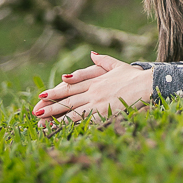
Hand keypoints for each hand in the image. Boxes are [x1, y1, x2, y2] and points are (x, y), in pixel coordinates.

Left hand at [32, 51, 153, 125]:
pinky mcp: (104, 113)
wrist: (147, 85)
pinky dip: (71, 124)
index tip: (43, 95)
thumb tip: (91, 54)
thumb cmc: (134, 76)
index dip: (56, 91)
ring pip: (72, 111)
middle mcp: (93, 91)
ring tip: (41, 120)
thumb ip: (102, 61)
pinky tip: (61, 128)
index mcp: (95, 80)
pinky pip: (84, 120)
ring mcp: (97, 103)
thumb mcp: (117, 65)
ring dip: (55, 116)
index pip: (70, 86)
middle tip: (35, 110)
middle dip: (51, 105)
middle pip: (68, 99)